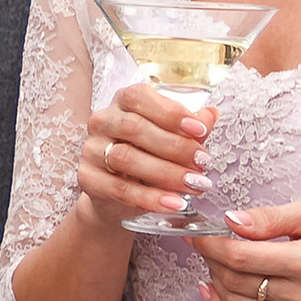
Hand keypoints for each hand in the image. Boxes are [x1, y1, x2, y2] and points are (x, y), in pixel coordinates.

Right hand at [76, 84, 214, 227]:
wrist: (118, 196)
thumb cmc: (148, 157)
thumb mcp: (171, 141)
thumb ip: (189, 129)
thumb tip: (212, 114)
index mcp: (122, 103)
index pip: (139, 97)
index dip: (170, 112)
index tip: (200, 129)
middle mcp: (102, 121)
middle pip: (134, 128)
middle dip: (174, 146)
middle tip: (204, 163)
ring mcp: (91, 150)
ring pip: (126, 158)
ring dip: (166, 173)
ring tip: (195, 185)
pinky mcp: (88, 179)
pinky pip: (119, 189)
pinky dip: (150, 198)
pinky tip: (174, 204)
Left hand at [189, 200, 300, 300]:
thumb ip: (271, 217)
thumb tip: (232, 221)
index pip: (243, 257)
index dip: (211, 244)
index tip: (198, 233)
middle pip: (235, 281)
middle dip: (212, 259)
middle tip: (208, 243)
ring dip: (215, 281)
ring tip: (217, 262)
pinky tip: (212, 293)